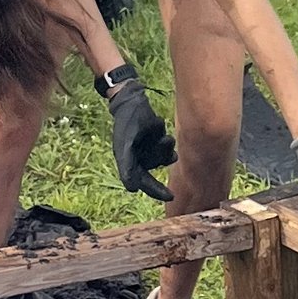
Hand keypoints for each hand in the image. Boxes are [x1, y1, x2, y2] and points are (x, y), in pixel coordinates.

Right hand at [96, 62, 175, 200]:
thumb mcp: (126, 145)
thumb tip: (131, 189)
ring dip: (164, 149)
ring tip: (162, 137)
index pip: (142, 182)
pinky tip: (160, 130)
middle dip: (160, 178)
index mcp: (128, 162)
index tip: (170, 197)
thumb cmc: (127, 122)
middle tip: (171, 195)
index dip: (155, 191)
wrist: (133, 101)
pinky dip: (165, 142)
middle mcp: (138, 158)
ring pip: (162, 158)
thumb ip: (128, 167)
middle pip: (152, 174)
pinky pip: (167, 148)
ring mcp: (148, 150)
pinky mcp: (156, 141)